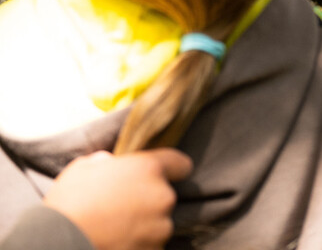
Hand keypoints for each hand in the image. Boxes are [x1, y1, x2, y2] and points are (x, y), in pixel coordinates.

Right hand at [42, 149, 192, 249]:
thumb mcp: (83, 169)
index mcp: (149, 168)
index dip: (172, 170)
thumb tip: (108, 163)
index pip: (180, 164)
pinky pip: (150, 247)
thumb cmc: (68, 203)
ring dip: (145, 228)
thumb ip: (104, 162)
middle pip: (166, 197)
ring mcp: (159, 228)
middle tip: (123, 210)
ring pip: (159, 225)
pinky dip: (138, 246)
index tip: (163, 176)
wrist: (57, 243)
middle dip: (150, 203)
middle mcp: (161, 195)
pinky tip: (116, 244)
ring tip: (116, 231)